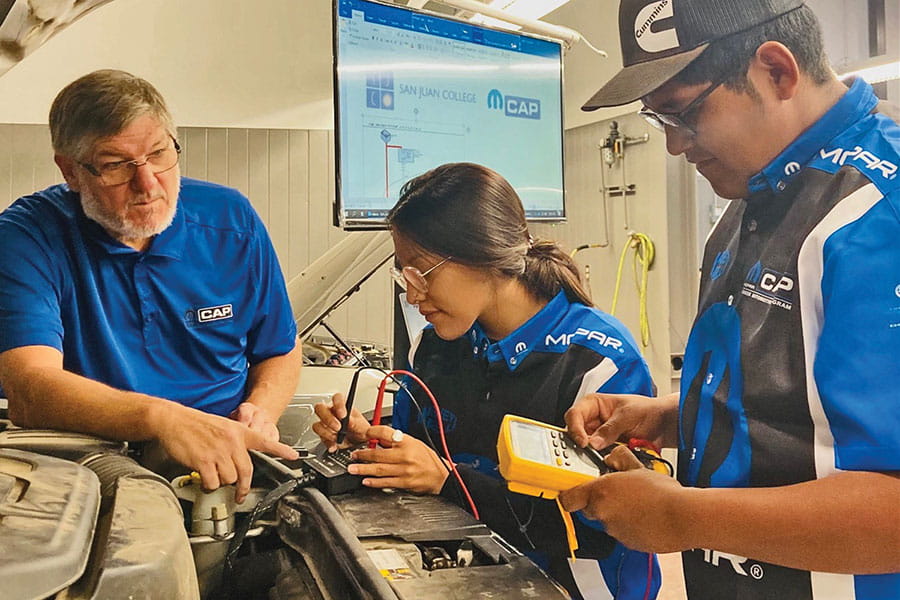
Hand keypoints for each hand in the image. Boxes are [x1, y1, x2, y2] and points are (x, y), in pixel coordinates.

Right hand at [149, 402, 298, 502]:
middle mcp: (232, 442)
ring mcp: (219, 452)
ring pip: (229, 479)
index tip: (294, 457)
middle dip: (243, 487)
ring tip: (211, 475)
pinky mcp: (205, 461)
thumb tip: (240, 460)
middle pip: (246, 471)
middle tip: (240, 495)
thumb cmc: (196, 424)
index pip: (265, 441)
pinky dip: (208, 485)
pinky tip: (204, 480)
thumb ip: (235, 442)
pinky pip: (213, 483)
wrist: (174, 420)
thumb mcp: (223, 426)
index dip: (281, 450)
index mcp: (239, 432)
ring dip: (220, 482)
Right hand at [312, 392, 370, 450]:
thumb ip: (357, 423)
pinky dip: (328, 443)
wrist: (358, 444)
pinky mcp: (323, 436)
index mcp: (342, 406)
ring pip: (317, 425)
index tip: (343, 415)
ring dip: (327, 433)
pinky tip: (334, 446)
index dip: (338, 404)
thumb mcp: (363, 427)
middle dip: (328, 419)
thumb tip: (349, 421)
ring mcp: (325, 424)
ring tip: (337, 438)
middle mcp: (331, 413)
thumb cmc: (360, 430)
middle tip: (338, 428)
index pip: (337, 398)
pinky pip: (320, 439)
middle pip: (320, 408)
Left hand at [347, 425, 448, 493]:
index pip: (385, 433)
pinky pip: (385, 482)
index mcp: (407, 442)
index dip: (373, 432)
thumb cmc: (428, 459)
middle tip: (353, 455)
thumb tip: (378, 440)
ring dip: (363, 469)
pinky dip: (374, 482)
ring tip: (353, 469)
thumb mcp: (414, 443)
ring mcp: (403, 470)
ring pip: (379, 469)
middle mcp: (404, 455)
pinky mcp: (404, 483)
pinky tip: (366, 481)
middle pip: (378, 453)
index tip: (365, 434)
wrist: (441, 475)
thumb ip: (397, 442)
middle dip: (362, 455)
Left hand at [559, 446, 689, 552]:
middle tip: (616, 492)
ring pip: (607, 520)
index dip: (570, 495)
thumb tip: (612, 457)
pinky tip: (644, 516)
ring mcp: (615, 530)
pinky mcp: (627, 543)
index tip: (574, 491)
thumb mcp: (637, 466)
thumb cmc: (662, 493)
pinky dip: (629, 525)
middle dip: (599, 501)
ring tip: (637, 503)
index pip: (568, 499)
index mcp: (600, 493)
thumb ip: (619, 458)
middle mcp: (603, 513)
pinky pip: (622, 532)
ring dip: (616, 512)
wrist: (682, 517)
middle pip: (589, 509)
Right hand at [565, 392, 677, 449]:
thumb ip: (610, 429)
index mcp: (593, 404)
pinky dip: (599, 459)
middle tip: (587, 452)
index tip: (583, 442)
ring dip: (590, 453)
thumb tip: (594, 442)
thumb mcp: (628, 415)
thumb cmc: (648, 410)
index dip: (575, 429)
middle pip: (575, 432)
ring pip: (583, 446)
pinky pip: (595, 456)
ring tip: (600, 455)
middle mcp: (592, 419)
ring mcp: (598, 435)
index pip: (574, 415)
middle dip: (580, 443)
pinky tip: (606, 459)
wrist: (664, 425)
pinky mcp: (605, 448)